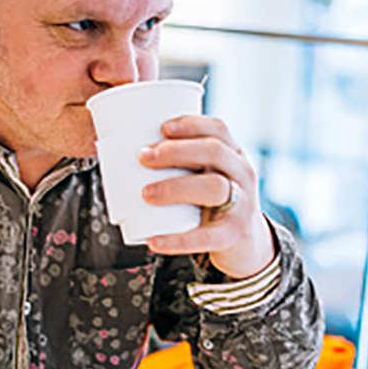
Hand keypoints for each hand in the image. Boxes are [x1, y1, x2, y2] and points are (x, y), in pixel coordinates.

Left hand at [138, 115, 274, 277]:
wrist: (246, 244)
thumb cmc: (213, 203)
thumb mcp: (207, 176)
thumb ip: (180, 165)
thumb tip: (121, 155)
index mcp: (233, 155)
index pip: (218, 129)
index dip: (191, 124)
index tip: (162, 127)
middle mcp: (242, 174)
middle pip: (214, 152)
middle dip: (176, 151)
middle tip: (143, 157)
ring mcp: (242, 204)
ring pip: (215, 188)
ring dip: (176, 188)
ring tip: (145, 194)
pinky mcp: (234, 234)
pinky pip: (207, 237)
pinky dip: (178, 240)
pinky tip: (154, 241)